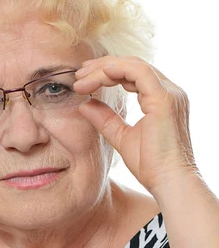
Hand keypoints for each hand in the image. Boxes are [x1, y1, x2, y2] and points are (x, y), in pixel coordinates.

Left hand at [74, 55, 198, 197]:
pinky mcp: (164, 99)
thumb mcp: (122, 138)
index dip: (107, 73)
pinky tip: (96, 76)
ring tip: (81, 80)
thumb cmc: (151, 166)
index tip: (83, 81)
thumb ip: (105, 119)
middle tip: (78, 75)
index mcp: (161, 99)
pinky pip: (138, 72)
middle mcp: (169, 92)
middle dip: (102, 66)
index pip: (132, 74)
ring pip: (133, 65)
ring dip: (104, 68)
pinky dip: (115, 70)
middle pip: (132, 65)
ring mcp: (169, 93)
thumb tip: (85, 104)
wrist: (168, 182)